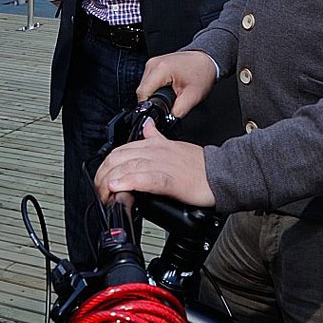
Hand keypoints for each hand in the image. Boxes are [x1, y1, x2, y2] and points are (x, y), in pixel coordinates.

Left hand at [95, 119, 215, 206]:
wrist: (222, 174)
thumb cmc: (201, 164)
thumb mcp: (175, 144)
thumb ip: (157, 137)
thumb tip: (147, 128)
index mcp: (154, 145)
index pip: (120, 151)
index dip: (106, 166)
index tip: (102, 182)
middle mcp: (155, 152)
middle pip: (118, 158)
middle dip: (103, 175)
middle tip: (100, 193)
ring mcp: (162, 164)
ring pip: (128, 167)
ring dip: (111, 181)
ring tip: (104, 194)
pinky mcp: (171, 180)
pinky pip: (145, 178)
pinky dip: (129, 182)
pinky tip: (119, 188)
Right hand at [134, 50, 219, 115]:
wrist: (206, 61)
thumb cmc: (202, 74)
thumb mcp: (192, 97)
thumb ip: (177, 111)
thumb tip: (167, 121)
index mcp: (160, 69)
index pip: (142, 93)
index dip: (148, 106)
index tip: (157, 112)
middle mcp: (153, 64)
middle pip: (142, 90)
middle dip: (152, 101)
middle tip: (168, 103)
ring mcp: (152, 63)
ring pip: (144, 86)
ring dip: (153, 94)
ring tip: (169, 94)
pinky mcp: (154, 65)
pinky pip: (148, 81)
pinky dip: (155, 88)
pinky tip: (166, 89)